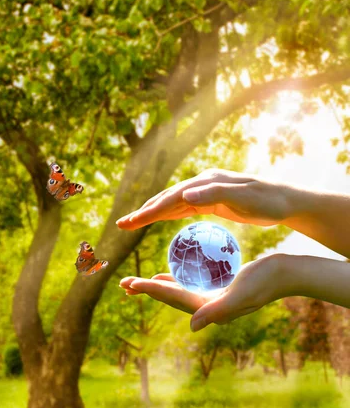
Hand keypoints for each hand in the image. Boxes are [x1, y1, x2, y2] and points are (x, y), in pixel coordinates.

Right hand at [116, 169, 293, 229]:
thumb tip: (184, 194)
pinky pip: (184, 209)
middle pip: (167, 198)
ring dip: (153, 213)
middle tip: (121, 225)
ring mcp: (206, 191)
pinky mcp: (211, 201)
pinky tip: (161, 220)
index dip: (150, 211)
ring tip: (133, 223)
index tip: (130, 222)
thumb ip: (214, 194)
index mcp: (206, 182)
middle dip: (144, 211)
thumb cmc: (267, 201)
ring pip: (173, 203)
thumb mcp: (243, 198)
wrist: (285, 200)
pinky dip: (169, 214)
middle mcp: (202, 183)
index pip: (172, 198)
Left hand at [119, 254, 290, 329]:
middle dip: (146, 291)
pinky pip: (189, 285)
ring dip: (156, 287)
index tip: (130, 283)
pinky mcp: (218, 289)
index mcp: (209, 308)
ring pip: (177, 292)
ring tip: (138, 284)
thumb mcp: (240, 295)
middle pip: (170, 297)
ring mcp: (212, 298)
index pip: (173, 297)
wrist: (286, 276)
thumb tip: (192, 327)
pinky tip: (168, 275)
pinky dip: (174, 280)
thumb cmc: (265, 282)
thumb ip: (216, 311)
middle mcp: (207, 306)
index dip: (150, 290)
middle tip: (123, 284)